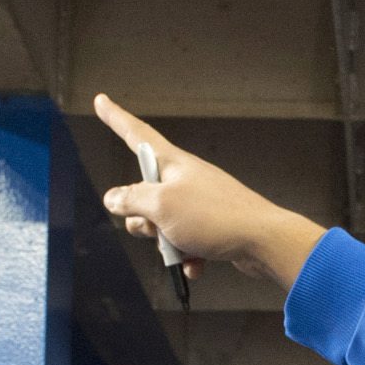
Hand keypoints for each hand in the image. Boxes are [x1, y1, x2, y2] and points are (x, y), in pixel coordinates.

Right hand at [92, 93, 327, 285]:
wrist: (262, 241)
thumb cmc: (215, 217)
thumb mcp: (161, 206)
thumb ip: (131, 200)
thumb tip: (112, 198)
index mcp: (173, 163)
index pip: (136, 134)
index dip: (115, 118)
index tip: (101, 101)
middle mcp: (185, 179)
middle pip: (143, 194)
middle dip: (140, 218)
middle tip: (156, 227)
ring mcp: (198, 203)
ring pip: (161, 223)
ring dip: (164, 241)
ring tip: (182, 246)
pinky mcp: (210, 227)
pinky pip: (184, 242)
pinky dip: (186, 255)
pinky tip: (197, 263)